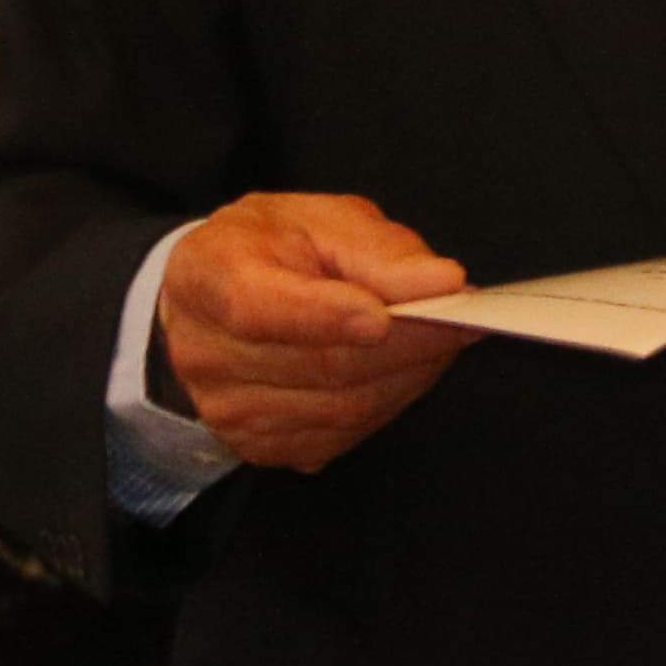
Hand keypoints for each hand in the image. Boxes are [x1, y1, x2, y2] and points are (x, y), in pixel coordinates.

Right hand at [155, 192, 478, 473]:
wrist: (214, 298)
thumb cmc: (272, 248)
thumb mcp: (322, 219)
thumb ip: (380, 250)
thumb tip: (443, 282)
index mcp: (208, 275)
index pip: (259, 309)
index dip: (327, 316)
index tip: (386, 314)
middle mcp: (204, 352)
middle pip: (320, 366)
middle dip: (406, 345)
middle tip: (461, 319)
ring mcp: (227, 409)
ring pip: (341, 409)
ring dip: (406, 377)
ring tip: (437, 339)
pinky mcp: (257, 445)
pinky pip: (340, 436)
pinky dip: (386, 404)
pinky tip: (399, 370)